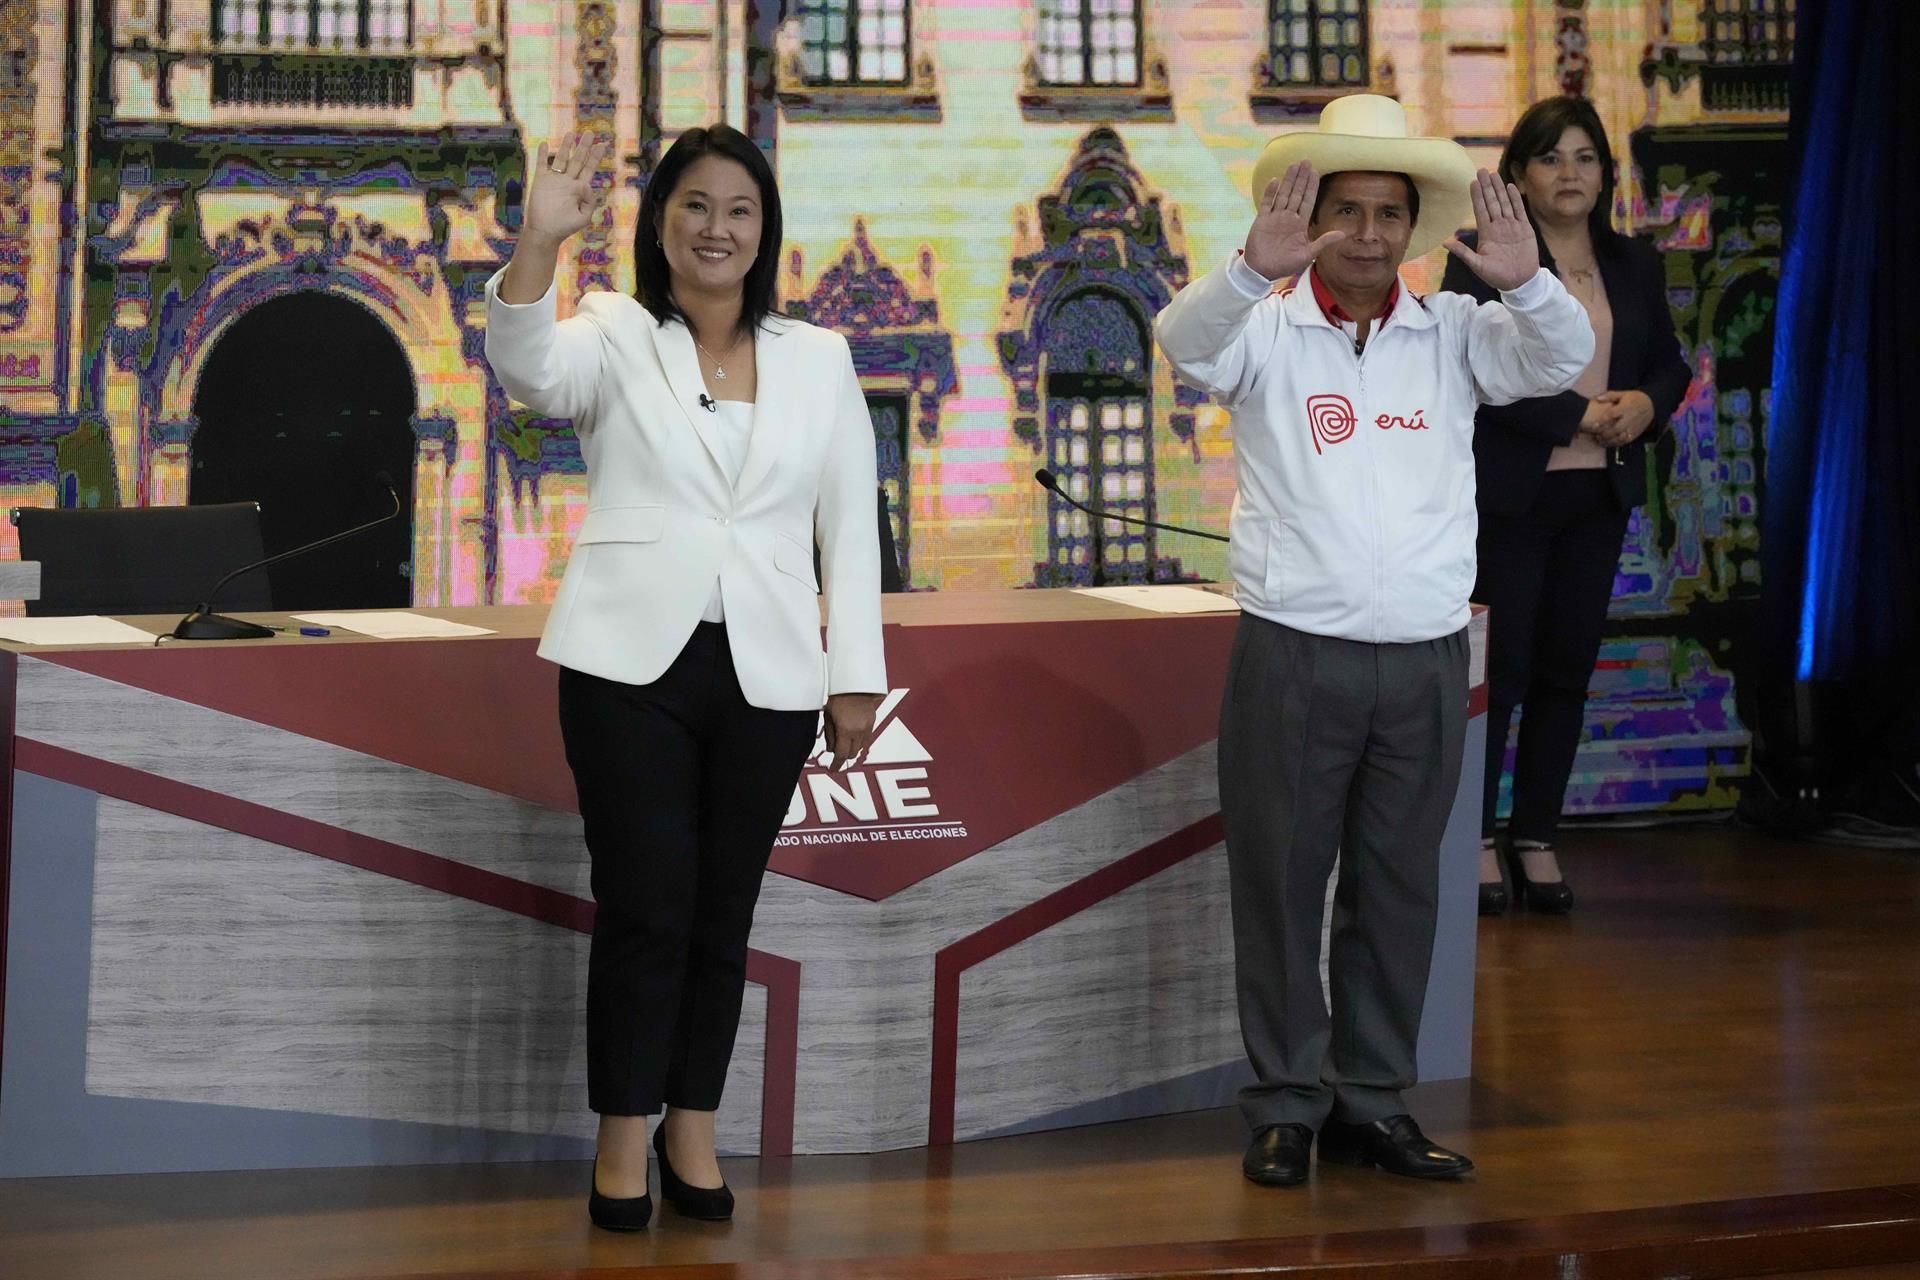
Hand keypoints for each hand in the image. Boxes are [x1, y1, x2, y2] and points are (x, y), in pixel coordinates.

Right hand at [523, 131, 612, 245]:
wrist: (544, 232)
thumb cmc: (565, 227)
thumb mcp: (584, 217)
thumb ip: (589, 201)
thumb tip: (587, 184)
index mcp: (579, 189)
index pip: (589, 169)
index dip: (595, 157)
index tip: (602, 144)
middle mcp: (568, 181)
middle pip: (578, 160)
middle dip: (584, 147)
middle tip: (590, 133)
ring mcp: (554, 180)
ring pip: (562, 158)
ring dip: (566, 146)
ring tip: (571, 134)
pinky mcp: (541, 180)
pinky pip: (542, 164)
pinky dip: (544, 154)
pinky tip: (547, 144)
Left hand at [822, 693, 883, 770]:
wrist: (856, 683)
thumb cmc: (840, 696)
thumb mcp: (828, 716)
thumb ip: (830, 735)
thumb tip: (830, 748)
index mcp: (846, 730)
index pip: (841, 755)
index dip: (836, 764)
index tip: (833, 769)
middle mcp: (859, 731)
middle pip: (852, 754)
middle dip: (844, 756)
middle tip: (836, 753)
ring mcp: (867, 728)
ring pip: (860, 748)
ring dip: (852, 749)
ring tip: (844, 743)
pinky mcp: (872, 723)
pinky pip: (866, 739)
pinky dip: (859, 742)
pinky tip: (852, 737)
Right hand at [1243, 161, 1347, 280]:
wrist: (1262, 271)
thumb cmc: (1285, 265)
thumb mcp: (1308, 254)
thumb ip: (1323, 242)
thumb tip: (1342, 234)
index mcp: (1300, 224)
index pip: (1307, 201)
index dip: (1311, 187)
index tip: (1315, 172)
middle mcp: (1288, 218)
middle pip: (1296, 194)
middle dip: (1301, 178)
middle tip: (1306, 161)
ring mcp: (1275, 218)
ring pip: (1283, 195)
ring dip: (1288, 180)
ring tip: (1293, 165)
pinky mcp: (1262, 220)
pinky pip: (1267, 203)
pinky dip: (1270, 193)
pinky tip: (1275, 181)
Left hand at [1444, 170, 1540, 291]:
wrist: (1519, 281)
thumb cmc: (1496, 276)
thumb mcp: (1477, 265)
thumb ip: (1463, 253)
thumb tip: (1445, 243)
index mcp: (1486, 234)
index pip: (1480, 210)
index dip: (1477, 196)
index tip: (1472, 182)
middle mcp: (1498, 227)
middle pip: (1492, 202)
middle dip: (1487, 187)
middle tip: (1482, 170)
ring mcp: (1511, 226)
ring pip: (1504, 203)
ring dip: (1499, 189)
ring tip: (1494, 174)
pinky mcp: (1524, 229)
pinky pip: (1519, 210)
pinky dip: (1515, 199)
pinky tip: (1510, 187)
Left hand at [1581, 390, 1655, 446]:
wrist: (1651, 404)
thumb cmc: (1634, 398)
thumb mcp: (1623, 394)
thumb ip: (1610, 396)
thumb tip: (1597, 398)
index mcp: (1626, 407)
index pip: (1612, 415)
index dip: (1602, 421)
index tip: (1594, 426)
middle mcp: (1631, 417)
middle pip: (1617, 429)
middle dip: (1605, 434)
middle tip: (1596, 436)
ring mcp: (1634, 426)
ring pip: (1621, 437)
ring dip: (1610, 441)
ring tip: (1600, 441)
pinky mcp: (1637, 432)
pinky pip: (1626, 440)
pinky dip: (1617, 443)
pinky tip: (1609, 443)